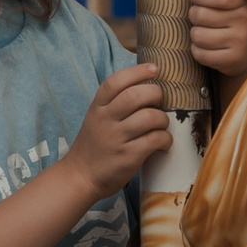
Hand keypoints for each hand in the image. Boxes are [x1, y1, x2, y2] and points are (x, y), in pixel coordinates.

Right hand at [65, 62, 169, 198]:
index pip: (115, 82)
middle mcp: (105, 120)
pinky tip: (163, 142)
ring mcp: (116, 138)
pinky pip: (155, 140)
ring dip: (163, 119)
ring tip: (161, 126)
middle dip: (155, 94)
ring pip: (149, 117)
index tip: (154, 69)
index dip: (137, 72)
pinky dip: (165, 139)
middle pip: (135, 96)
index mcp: (98, 107)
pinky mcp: (128, 156)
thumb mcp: (96, 118)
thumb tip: (147, 87)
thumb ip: (115, 103)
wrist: (80, 177)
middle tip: (160, 102)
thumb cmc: (94, 145)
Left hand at [186, 0, 246, 75]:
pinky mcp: (234, 60)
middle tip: (200, 16)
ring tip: (204, 31)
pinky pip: (201, 54)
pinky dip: (197, 50)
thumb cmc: (224, 12)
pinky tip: (207, 47)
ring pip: (198, 36)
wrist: (246, 47)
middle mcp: (246, 18)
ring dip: (195, 34)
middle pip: (201, 15)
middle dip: (193, 15)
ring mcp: (242, 41)